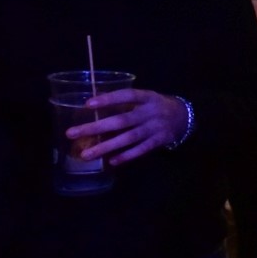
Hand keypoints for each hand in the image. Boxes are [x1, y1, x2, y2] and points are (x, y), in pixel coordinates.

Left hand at [67, 90, 189, 165]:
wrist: (184, 117)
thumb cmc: (157, 106)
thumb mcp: (145, 98)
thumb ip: (124, 100)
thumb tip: (95, 97)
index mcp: (147, 97)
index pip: (127, 96)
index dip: (109, 99)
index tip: (87, 104)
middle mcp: (150, 113)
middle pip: (121, 120)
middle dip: (96, 127)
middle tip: (72, 133)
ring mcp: (155, 128)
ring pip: (128, 138)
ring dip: (106, 147)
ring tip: (86, 154)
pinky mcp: (159, 142)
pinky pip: (141, 150)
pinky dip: (126, 156)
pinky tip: (111, 161)